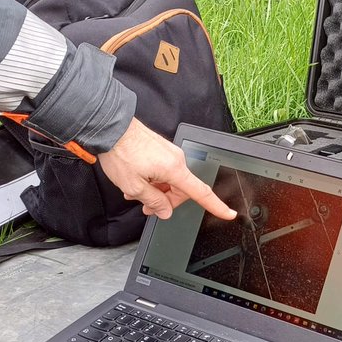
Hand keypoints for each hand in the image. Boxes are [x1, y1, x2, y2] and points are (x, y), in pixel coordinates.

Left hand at [98, 119, 236, 220]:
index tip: (228, 213)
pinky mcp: (163, 149)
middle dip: (165, 200)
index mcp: (174, 169)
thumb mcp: (134, 186)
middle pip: (182, 190)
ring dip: (156, 190)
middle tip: (146, 206)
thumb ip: (153, 201)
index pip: (201, 192)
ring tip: (133, 192)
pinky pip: (164, 170)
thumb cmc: (122, 153)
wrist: (113, 128)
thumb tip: (165, 211)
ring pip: (170, 181)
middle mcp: (177, 159)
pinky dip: (154, 179)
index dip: (216, 206)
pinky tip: (137, 181)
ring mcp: (170, 153)